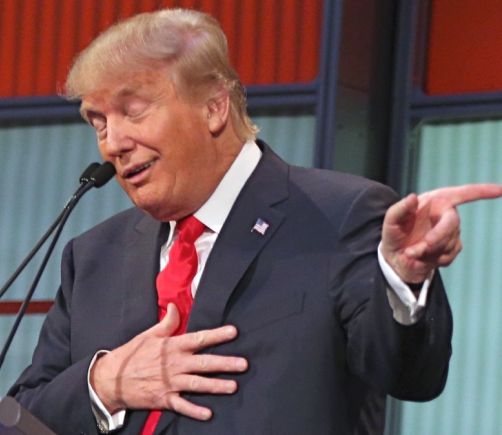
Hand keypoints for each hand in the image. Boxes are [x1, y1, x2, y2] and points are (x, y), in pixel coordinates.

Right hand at [90, 303, 247, 420]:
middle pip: (204, 363)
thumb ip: (167, 322)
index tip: (234, 332)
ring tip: (233, 386)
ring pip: (197, 384)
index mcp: (172, 346)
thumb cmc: (131, 354)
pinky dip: (194, 410)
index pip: (199, 338)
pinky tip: (208, 413)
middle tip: (243, 364)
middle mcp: (174, 364)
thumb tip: (175, 306)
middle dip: (225, 363)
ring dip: (216, 386)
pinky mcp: (163, 399)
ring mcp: (169, 383)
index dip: (217, 335)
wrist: (110, 379)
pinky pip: (182, 406)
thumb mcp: (149, 334)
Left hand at [381, 184, 501, 282]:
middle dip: (437, 237)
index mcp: (435, 201)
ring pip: (449, 243)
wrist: (395, 257)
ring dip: (428, 251)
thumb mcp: (390, 221)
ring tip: (411, 252)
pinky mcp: (452, 248)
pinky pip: (447, 255)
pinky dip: (432, 259)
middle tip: (420, 248)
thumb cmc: (393, 234)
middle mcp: (446, 214)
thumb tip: (412, 197)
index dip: (483, 191)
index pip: (463, 193)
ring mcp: (452, 232)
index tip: (501, 190)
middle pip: (453, 223)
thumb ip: (399, 209)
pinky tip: (421, 257)